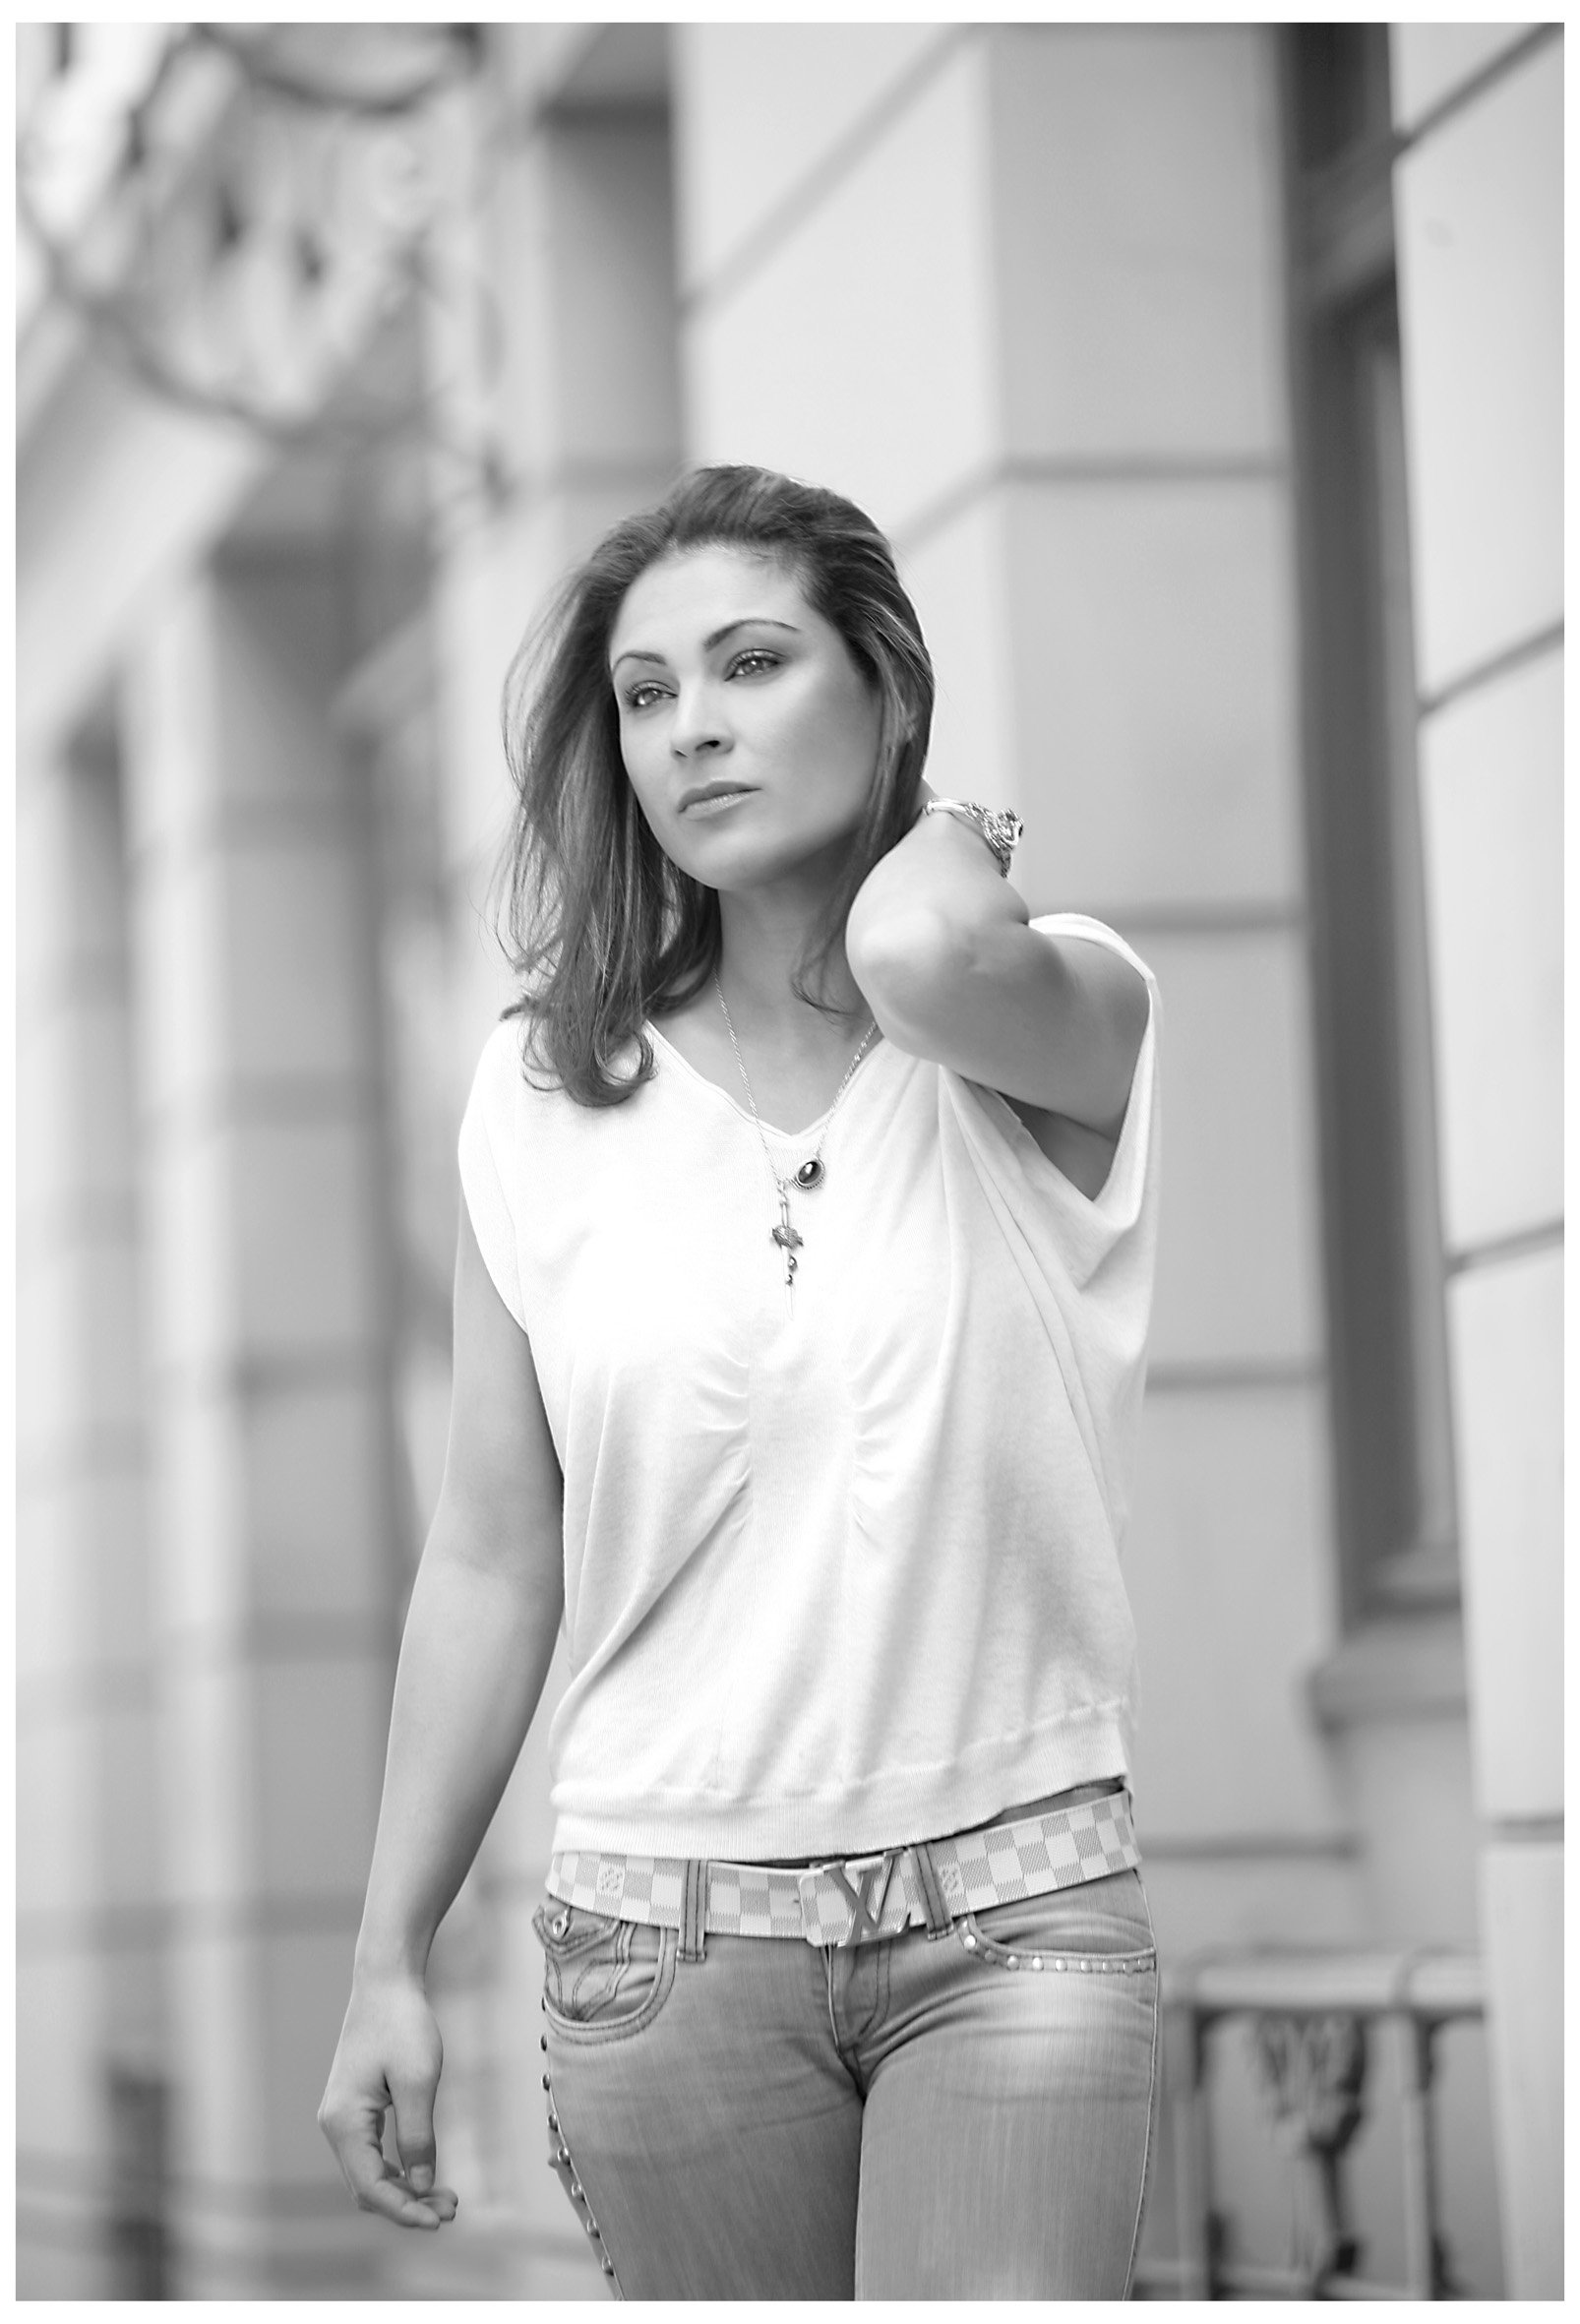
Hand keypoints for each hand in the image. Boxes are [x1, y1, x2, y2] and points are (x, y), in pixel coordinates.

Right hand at [318, 1971, 459, 2230]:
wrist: (386, 1980)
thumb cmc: (402, 2024)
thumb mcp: (419, 2082)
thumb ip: (418, 2138)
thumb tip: (422, 2186)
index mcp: (343, 2123)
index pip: (371, 2188)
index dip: (405, 2210)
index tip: (441, 2220)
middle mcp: (334, 2125)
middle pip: (366, 2187)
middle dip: (407, 2204)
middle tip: (451, 2209)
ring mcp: (341, 2117)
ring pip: (368, 2173)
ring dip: (403, 2190)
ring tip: (445, 2196)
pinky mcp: (353, 2108)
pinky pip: (370, 2154)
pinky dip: (396, 2169)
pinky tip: (424, 2172)